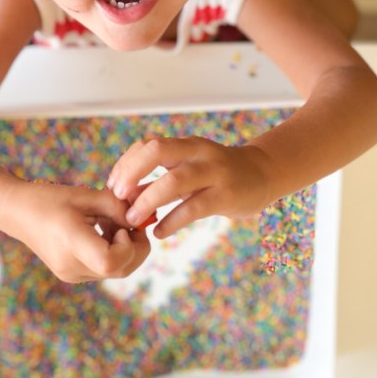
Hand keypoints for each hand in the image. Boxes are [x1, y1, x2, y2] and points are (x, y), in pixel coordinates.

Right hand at [4, 182, 150, 282]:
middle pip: (120, 270)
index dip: (127, 247)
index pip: (110, 262)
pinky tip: (102, 232)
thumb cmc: (50, 199)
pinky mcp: (73, 275)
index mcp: (71, 244)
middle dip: (134, 247)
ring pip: (115, 271)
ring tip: (111, 224)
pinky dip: (112, 253)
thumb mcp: (86, 195)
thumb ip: (117, 207)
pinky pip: (103, 269)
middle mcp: (71, 266)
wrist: (18, 213)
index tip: (123, 227)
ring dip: (124, 249)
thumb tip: (141, 219)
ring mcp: (72, 275)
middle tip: (129, 222)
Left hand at [106, 137, 272, 237]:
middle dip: (131, 173)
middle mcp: (198, 152)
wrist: (262, 175)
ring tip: (133, 219)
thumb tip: (123, 196)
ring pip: (173, 181)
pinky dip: (171, 222)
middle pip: (156, 151)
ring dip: (147, 200)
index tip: (113, 187)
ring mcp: (214, 172)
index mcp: (185, 144)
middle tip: (118, 198)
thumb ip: (157, 180)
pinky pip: (192, 208)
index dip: (125, 165)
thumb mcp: (186, 170)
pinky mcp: (226, 195)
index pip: (146, 145)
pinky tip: (160, 233)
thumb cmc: (216, 175)